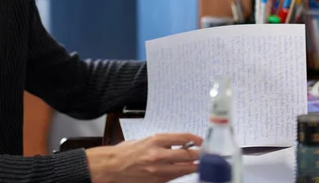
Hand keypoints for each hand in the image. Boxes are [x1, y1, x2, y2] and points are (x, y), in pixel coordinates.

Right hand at [86, 133, 202, 182]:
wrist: (112, 167)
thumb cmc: (126, 152)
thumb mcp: (144, 141)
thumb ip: (161, 143)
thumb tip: (177, 144)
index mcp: (155, 141)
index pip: (183, 138)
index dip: (195, 139)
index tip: (201, 141)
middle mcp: (159, 155)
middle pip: (188, 155)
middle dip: (200, 155)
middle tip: (206, 154)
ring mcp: (159, 170)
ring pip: (185, 169)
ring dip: (194, 166)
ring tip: (199, 163)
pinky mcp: (157, 182)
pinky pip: (174, 178)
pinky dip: (181, 173)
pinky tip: (184, 170)